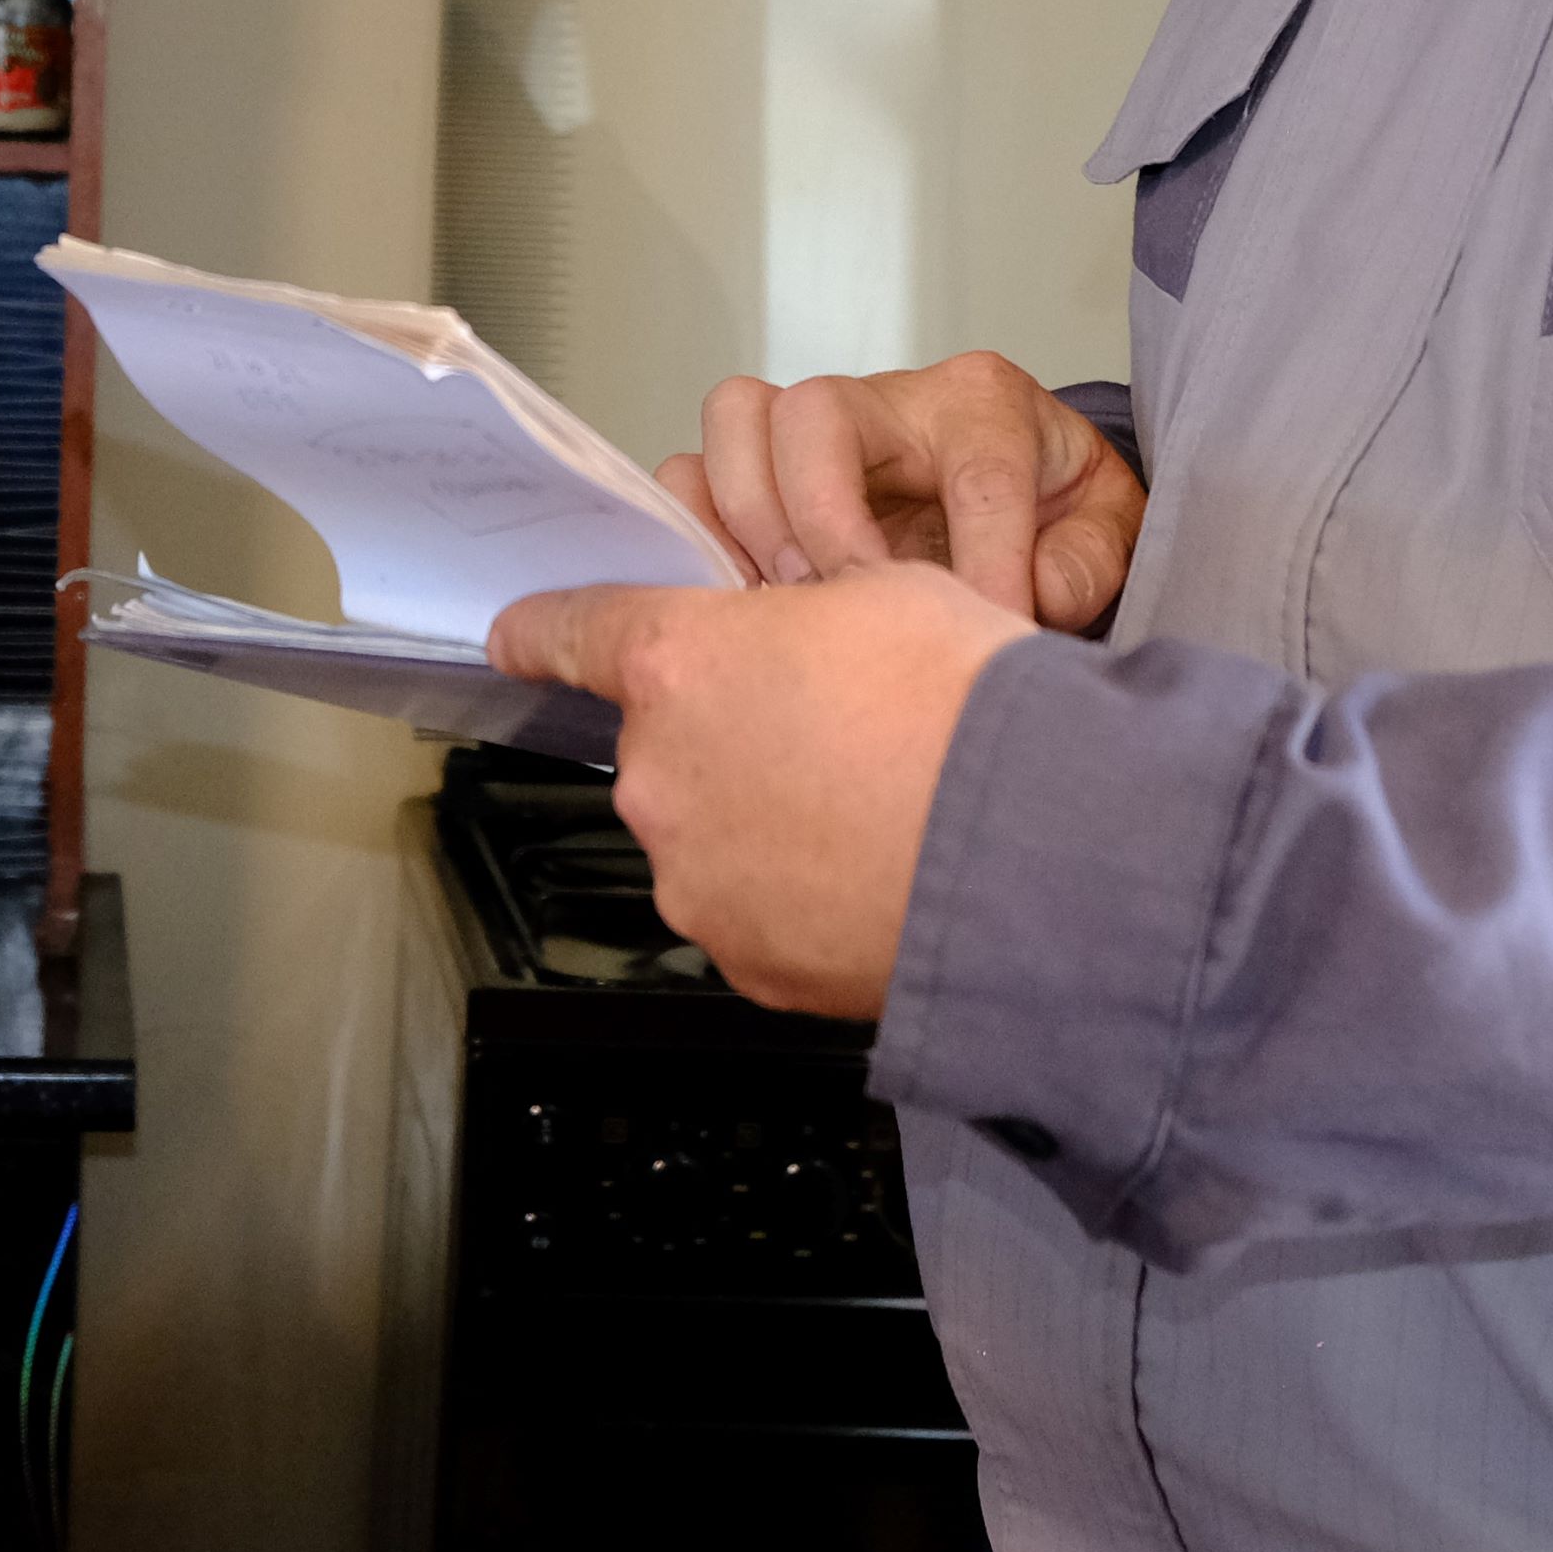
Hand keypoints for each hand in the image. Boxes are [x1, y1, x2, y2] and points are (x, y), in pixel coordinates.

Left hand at [488, 562, 1029, 1015]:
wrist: (1036, 845)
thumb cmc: (970, 706)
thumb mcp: (888, 591)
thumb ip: (805, 610)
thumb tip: (806, 628)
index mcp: (679, 663)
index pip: (572, 633)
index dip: (541, 631)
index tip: (515, 638)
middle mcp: (660, 775)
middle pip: (664, 746)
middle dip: (728, 738)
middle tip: (832, 734)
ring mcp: (696, 878)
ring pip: (708, 836)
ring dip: (765, 823)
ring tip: (871, 812)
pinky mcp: (745, 961)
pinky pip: (755, 914)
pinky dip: (799, 899)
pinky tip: (875, 874)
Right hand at [667, 352, 1143, 632]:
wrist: (1031, 503)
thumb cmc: (1058, 515)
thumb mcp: (1106, 532)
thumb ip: (1084, 565)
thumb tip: (1027, 598)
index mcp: (987, 408)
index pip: (977, 472)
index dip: (986, 561)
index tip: (988, 630)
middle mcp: (891, 403)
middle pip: (814, 411)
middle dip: (819, 514)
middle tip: (847, 598)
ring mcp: (816, 431)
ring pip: (737, 420)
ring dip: (748, 520)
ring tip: (789, 599)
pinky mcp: (763, 471)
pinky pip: (692, 473)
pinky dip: (701, 536)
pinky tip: (748, 602)